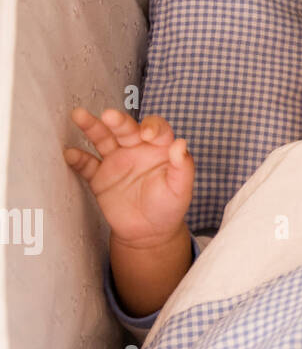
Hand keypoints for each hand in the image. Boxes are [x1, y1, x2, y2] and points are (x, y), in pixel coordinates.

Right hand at [63, 108, 194, 249]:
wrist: (149, 233)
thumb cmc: (168, 208)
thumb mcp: (181, 190)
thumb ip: (183, 168)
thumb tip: (181, 144)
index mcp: (158, 149)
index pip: (156, 128)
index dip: (152, 127)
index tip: (147, 134)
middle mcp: (135, 149)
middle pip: (126, 128)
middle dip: (117, 121)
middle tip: (109, 116)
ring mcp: (116, 161)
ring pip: (102, 138)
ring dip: (91, 127)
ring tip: (79, 115)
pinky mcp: (100, 177)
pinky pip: (87, 165)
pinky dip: (78, 159)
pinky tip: (70, 154)